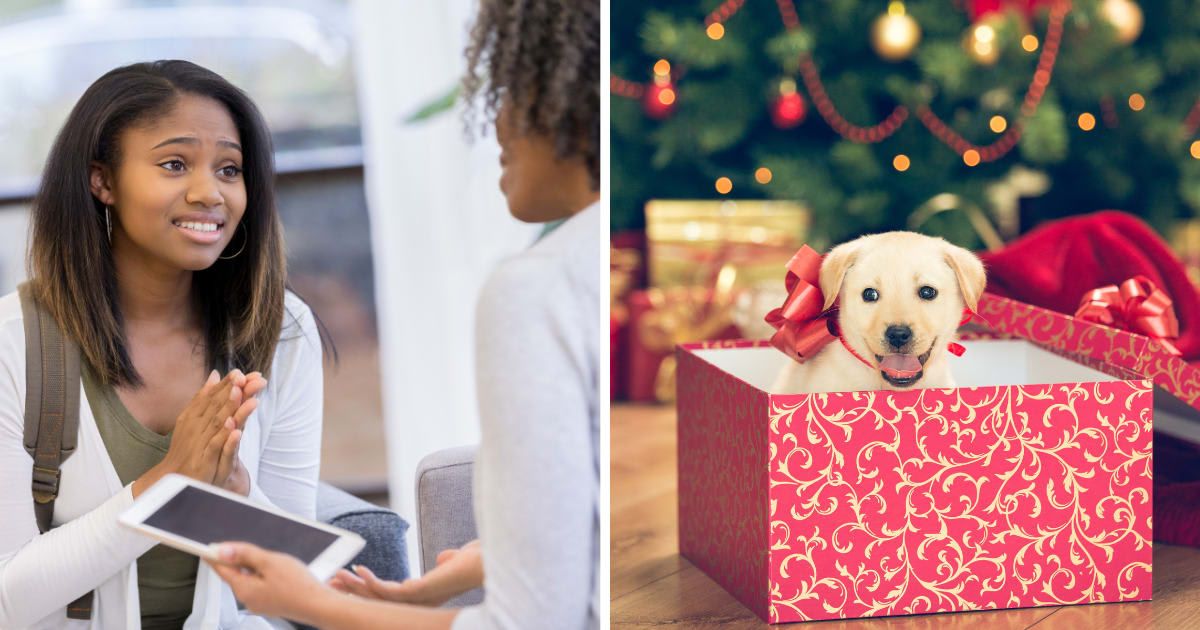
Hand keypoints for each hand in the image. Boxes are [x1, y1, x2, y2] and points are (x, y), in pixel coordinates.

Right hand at [133, 370, 258, 496]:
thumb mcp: (195, 418)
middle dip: (232, 391)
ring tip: (242, 394)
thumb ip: (205, 397)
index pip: (212, 396)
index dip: (226, 384)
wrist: (175, 476)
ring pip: (217, 423)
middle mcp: (196, 426)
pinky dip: (225, 438)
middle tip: (246, 378)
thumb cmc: (188, 445)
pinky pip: (216, 447)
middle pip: (216, 405)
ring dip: (230, 408)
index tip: (240, 372)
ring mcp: (200, 442)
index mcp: (195, 415)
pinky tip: (236, 430)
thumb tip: (215, 374)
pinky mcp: (204, 460)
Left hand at [209, 542, 334, 623]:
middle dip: (241, 559)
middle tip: (253, 548)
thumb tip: (223, 550)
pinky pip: (260, 586)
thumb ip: (245, 555)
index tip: (209, 547)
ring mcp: (259, 603)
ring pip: (250, 579)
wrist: (319, 605)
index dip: (215, 555)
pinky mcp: (270, 604)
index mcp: (244, 589)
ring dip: (255, 567)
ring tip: (274, 560)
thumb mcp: (270, 562)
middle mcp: (248, 599)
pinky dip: (264, 576)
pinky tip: (280, 572)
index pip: (222, 569)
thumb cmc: (298, 585)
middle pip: (236, 574)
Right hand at [330, 539, 482, 605]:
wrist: (489, 562)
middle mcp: (418, 602)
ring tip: (337, 576)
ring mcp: (418, 599)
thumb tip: (443, 557)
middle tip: (331, 581)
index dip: (368, 590)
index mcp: (424, 596)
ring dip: (356, 586)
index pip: (388, 597)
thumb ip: (446, 562)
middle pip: (377, 600)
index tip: (351, 579)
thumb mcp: (455, 562)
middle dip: (353, 591)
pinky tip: (360, 571)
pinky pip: (388, 591)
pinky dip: (372, 581)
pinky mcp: (420, 592)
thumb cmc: (476, 562)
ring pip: (378, 597)